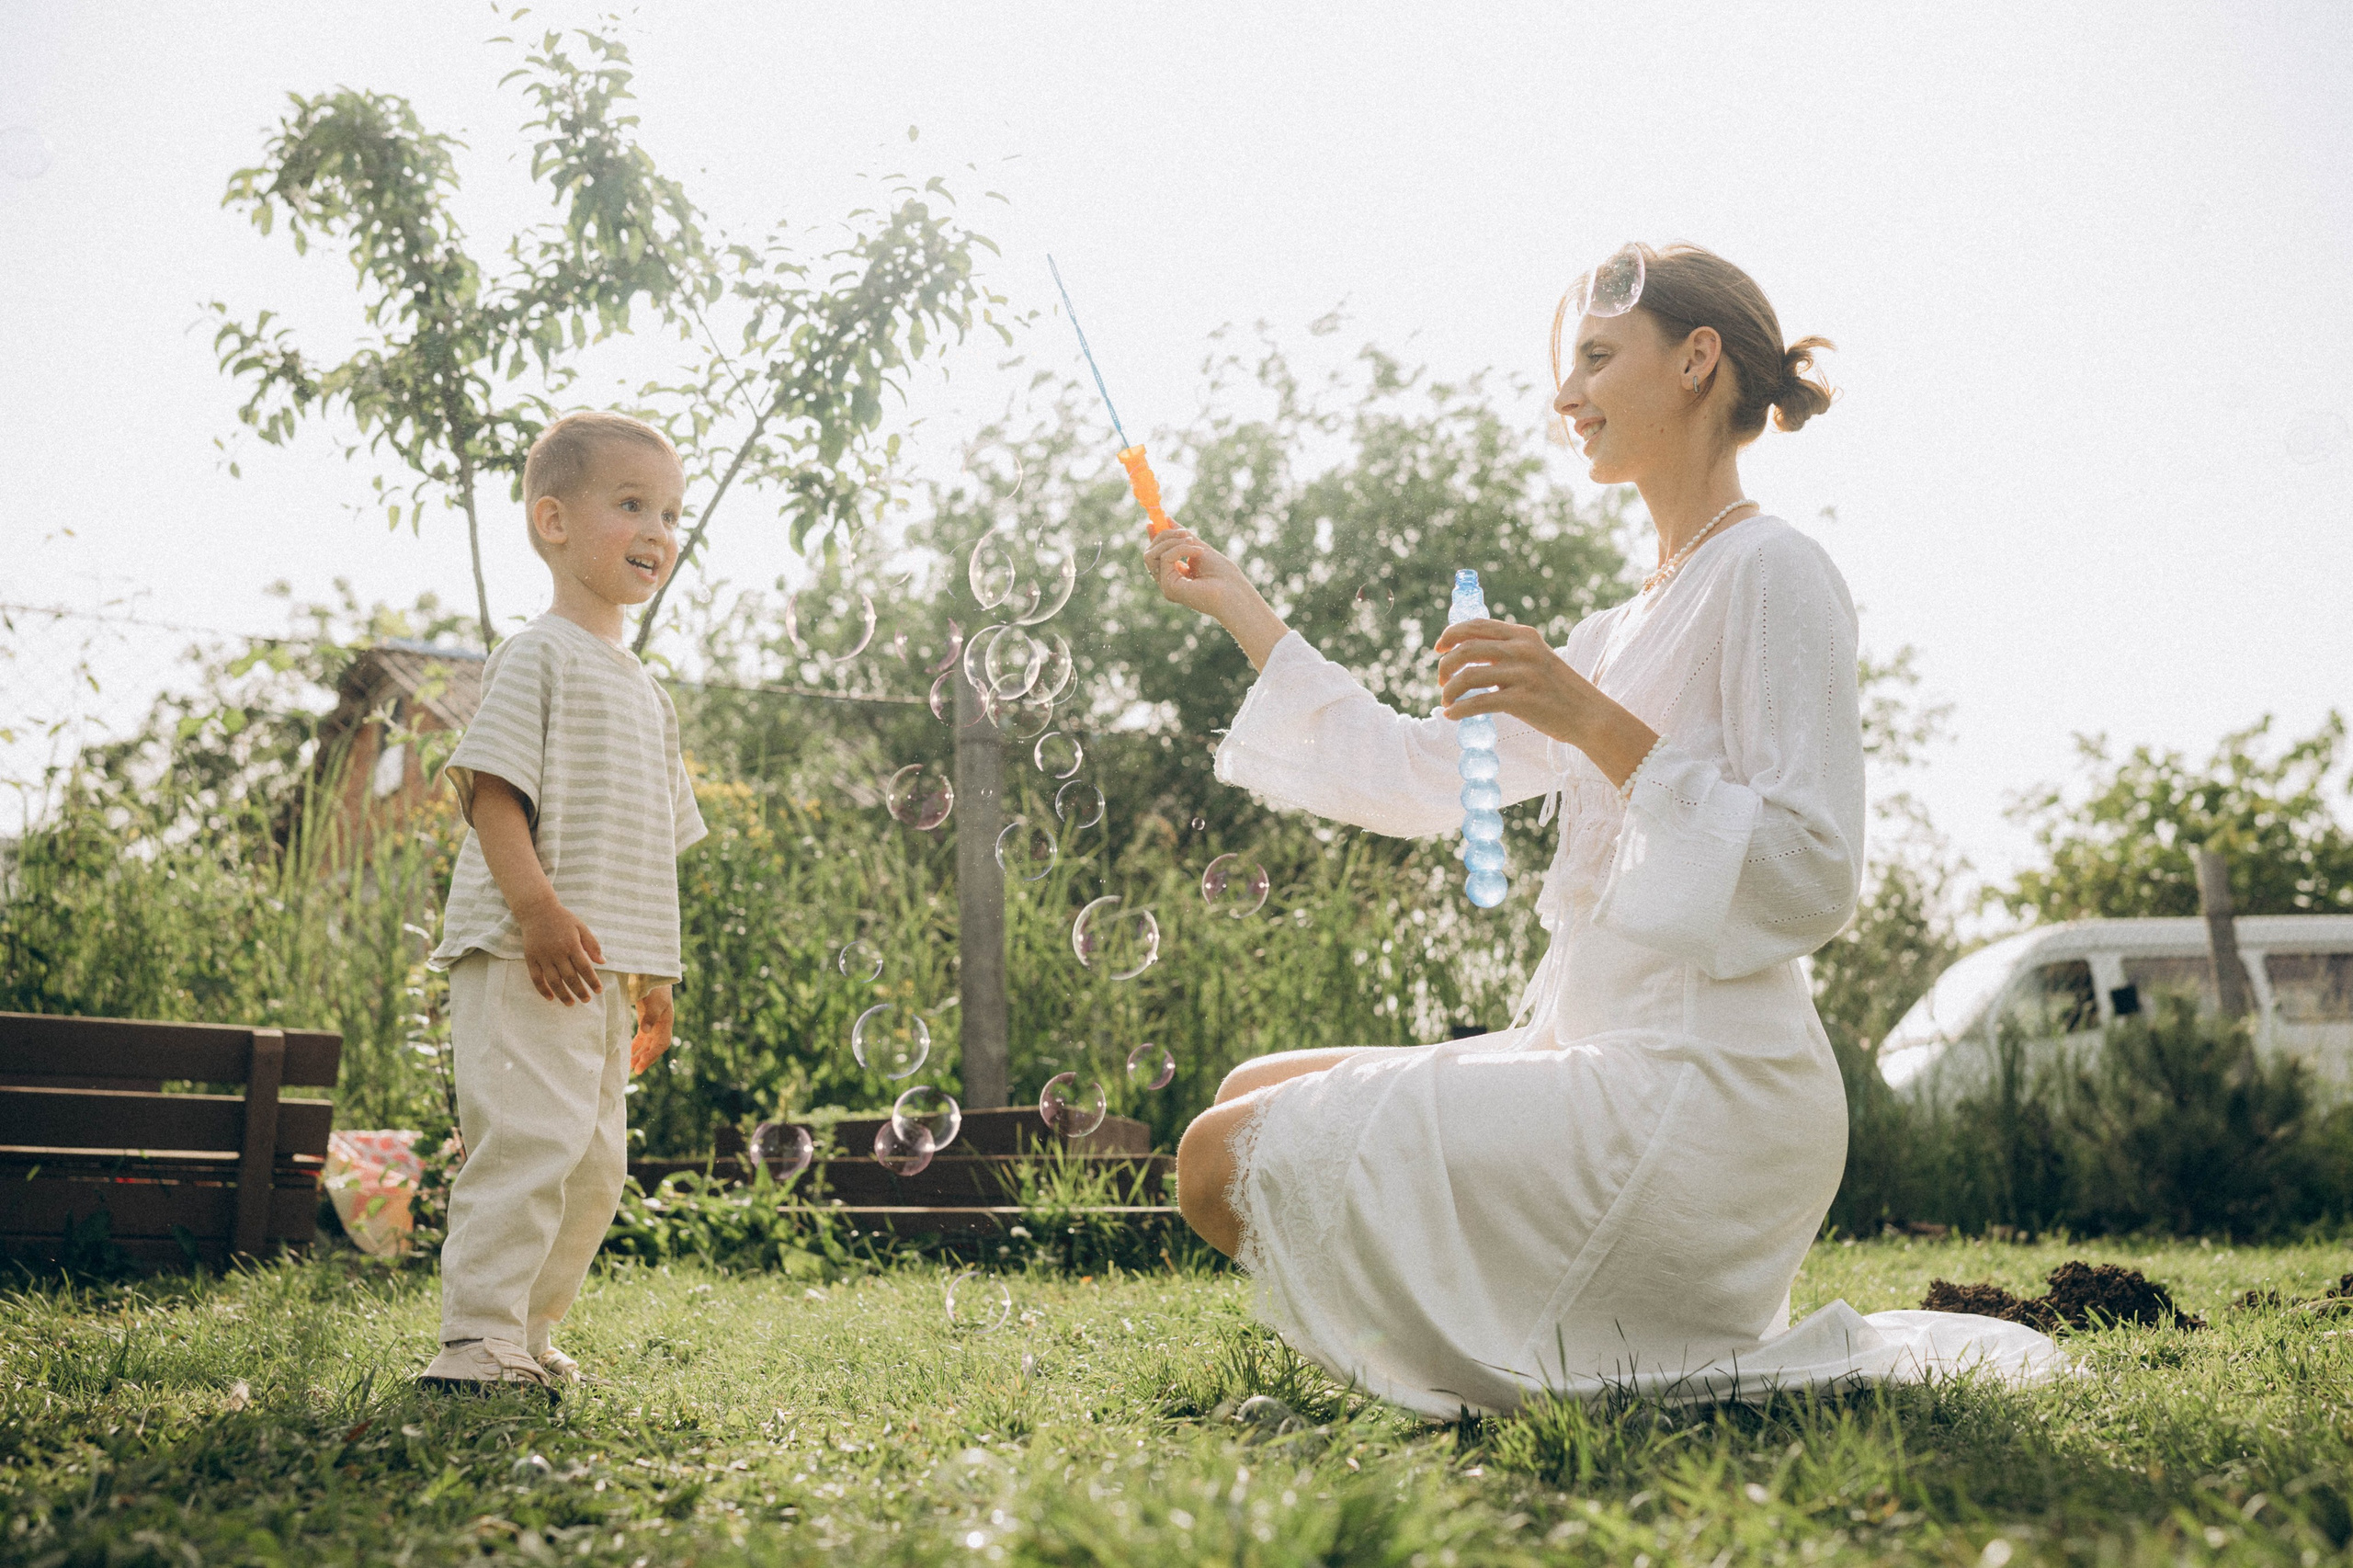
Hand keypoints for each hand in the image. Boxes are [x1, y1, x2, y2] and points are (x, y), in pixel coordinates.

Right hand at [515, 897, 604, 1004]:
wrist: (537, 910)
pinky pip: (536, 978)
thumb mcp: (581, 927)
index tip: (599, 990)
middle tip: (587, 1000)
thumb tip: (603, 962)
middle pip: (570, 977)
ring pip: (553, 981)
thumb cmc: (563, 919)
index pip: (585, 968)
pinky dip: (542, 990)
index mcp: (572, 944)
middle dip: (580, 991)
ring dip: (563, 995)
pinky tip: (550, 998)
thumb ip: (592, 944)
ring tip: (571, 1003)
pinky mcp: (530, 958)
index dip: (593, 981)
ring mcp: (542, 956)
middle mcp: (557, 952)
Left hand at [629, 984, 673, 1073]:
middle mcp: (662, 1024)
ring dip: (641, 1054)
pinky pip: (643, 1036)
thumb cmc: (655, 986)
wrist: (652, 972)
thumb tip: (645, 1032)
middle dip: (646, 1059)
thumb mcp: (654, 1000)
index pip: (661, 1044)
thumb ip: (650, 1016)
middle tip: (636, 1071)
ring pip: (649, 1043)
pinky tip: (630, 1050)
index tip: (640, 1066)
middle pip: (655, 1046)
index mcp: (666, 1021)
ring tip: (632, 1065)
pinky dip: (637, 1044)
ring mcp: (654, 1021)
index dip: (652, 1056)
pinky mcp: (646, 1017)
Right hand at [1140, 527, 1245, 616]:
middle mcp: (1167, 582)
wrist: (1234, 591)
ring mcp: (1166, 586)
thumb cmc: (1222, 574)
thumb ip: (1182, 536)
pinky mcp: (1169, 588)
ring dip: (1172, 541)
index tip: (1152, 522)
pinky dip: (1181, 549)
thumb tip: (1166, 519)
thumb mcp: (1199, 548)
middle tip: (1184, 531)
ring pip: (1151, 554)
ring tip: (1193, 542)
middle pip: (1149, 553)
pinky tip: (1198, 552)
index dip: (1153, 538)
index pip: (1156, 555)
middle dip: (1163, 536)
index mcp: (1175, 575)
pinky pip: (1165, 558)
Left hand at [1434, 617, 1602, 744]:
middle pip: (1466, 648)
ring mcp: (1523, 674)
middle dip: (1446, 664)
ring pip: (1468, 676)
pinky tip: (1451, 715)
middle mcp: (1522, 650)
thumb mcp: (1536, 658)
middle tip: (1441, 680)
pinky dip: (1458, 709)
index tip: (1438, 649)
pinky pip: (1478, 703)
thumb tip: (1468, 654)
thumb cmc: (1557, 690)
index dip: (1451, 634)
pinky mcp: (1522, 700)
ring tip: (1446, 700)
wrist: (1590, 715)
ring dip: (1449, 689)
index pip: (1477, 625)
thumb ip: (1508, 652)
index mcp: (1524, 635)